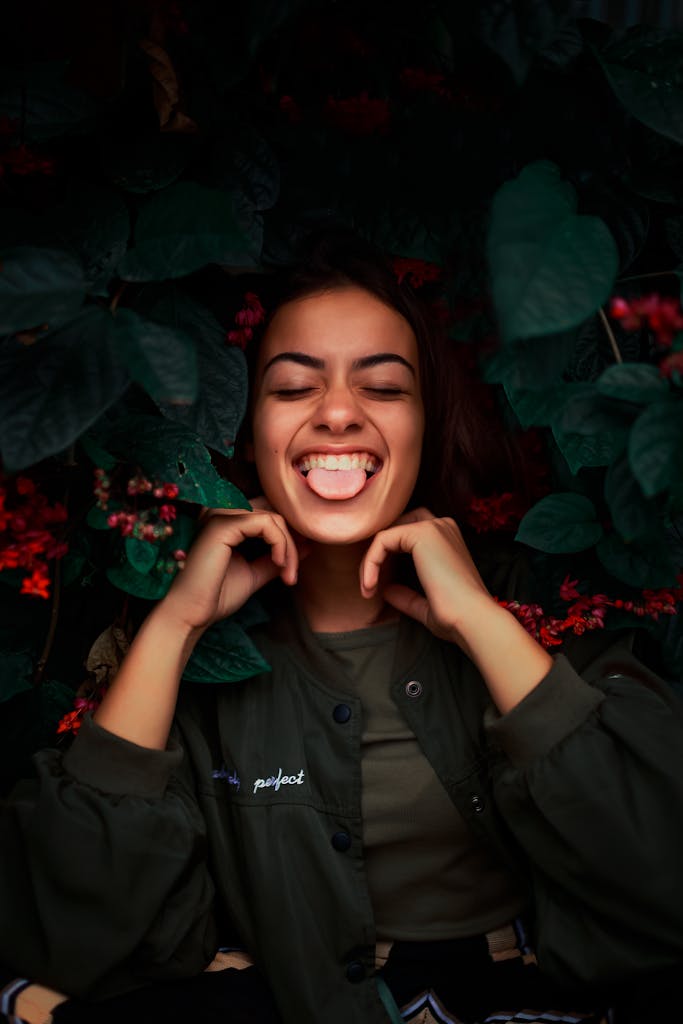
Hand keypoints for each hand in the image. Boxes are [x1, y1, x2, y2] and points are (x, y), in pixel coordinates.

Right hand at [161, 498, 305, 633]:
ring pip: (274, 517)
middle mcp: (221, 510)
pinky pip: (267, 523)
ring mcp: (220, 514)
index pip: (269, 511)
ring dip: (289, 547)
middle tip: (293, 572)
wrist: (190, 614)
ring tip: (288, 574)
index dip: (290, 533)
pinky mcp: (222, 524)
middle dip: (293, 540)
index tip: (296, 563)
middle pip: (275, 510)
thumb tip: (308, 544)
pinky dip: (281, 544)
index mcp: (226, 519)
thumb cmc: (215, 595)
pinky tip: (279, 564)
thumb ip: (277, 557)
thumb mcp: (255, 572)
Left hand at [360, 507, 552, 710]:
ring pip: (386, 533)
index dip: (386, 557)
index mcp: (447, 539)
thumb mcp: (426, 605)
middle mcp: (442, 526)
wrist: (471, 619)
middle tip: (368, 585)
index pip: (406, 535)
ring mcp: (433, 527)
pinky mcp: (421, 533)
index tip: (375, 589)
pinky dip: (371, 562)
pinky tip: (371, 585)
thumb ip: (406, 596)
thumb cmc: (455, 616)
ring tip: (367, 588)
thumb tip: (387, 590)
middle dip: (377, 553)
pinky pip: (382, 539)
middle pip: (395, 527)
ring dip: (370, 561)